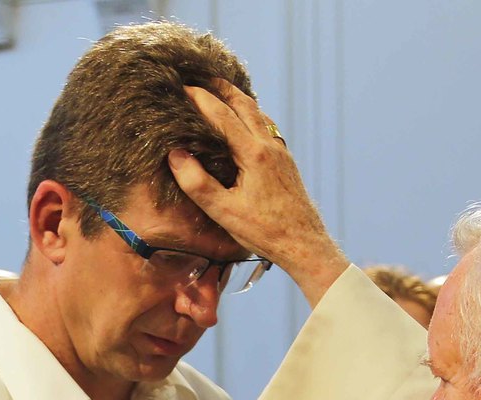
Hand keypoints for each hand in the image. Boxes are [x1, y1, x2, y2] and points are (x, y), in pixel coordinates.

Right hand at [167, 83, 347, 305]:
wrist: (304, 243)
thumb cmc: (264, 231)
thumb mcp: (223, 211)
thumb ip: (197, 183)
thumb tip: (176, 155)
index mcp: (254, 154)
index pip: (222, 116)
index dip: (200, 99)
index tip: (182, 87)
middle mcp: (270, 146)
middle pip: (244, 104)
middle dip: (222, 88)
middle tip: (202, 76)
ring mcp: (281, 152)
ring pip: (258, 114)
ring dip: (238, 99)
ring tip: (220, 92)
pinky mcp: (286, 162)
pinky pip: (266, 127)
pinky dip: (250, 116)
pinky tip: (244, 123)